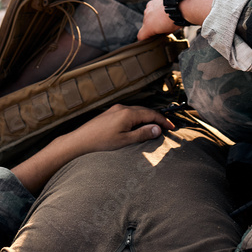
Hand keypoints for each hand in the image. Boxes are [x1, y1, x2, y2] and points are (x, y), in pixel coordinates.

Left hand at [11, 104, 173, 193]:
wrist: (80, 141)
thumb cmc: (101, 143)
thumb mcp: (125, 141)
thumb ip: (143, 134)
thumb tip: (158, 129)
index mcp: (128, 113)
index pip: (152, 114)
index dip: (164, 121)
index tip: (172, 128)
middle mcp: (123, 108)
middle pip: (145, 111)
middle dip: (157, 119)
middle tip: (167, 128)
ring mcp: (115, 109)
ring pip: (137, 111)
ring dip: (147, 119)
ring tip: (155, 129)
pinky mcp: (110, 113)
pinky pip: (129, 113)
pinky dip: (138, 119)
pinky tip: (138, 127)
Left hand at [136, 0, 220, 39]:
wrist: (186, 2)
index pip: (157, 8)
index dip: (162, 15)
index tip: (167, 19)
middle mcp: (153, 5)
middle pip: (149, 16)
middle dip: (155, 22)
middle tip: (162, 29)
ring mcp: (149, 16)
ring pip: (147, 26)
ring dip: (152, 32)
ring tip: (157, 37)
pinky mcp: (149, 26)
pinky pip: (143, 36)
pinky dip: (144, 40)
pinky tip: (145, 44)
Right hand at [137, 0, 178, 40]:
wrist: (180, 4)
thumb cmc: (175, 19)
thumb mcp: (169, 31)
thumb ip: (162, 32)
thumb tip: (162, 32)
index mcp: (148, 26)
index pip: (141, 36)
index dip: (146, 38)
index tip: (151, 38)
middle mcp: (146, 16)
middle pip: (146, 24)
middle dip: (153, 26)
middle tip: (163, 26)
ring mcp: (149, 7)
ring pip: (149, 15)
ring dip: (155, 17)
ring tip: (165, 16)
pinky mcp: (153, 0)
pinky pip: (153, 7)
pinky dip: (157, 9)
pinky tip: (165, 9)